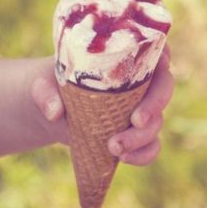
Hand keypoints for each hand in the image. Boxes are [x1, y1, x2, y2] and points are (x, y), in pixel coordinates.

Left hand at [31, 46, 172, 165]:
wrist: (48, 107)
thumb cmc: (50, 84)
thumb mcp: (42, 84)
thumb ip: (45, 93)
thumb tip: (55, 112)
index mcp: (123, 56)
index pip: (154, 49)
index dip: (162, 56)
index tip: (159, 66)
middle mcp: (138, 81)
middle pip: (164, 87)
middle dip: (155, 105)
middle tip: (136, 120)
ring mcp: (139, 108)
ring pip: (157, 121)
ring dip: (141, 137)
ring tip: (114, 147)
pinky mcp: (134, 133)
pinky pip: (150, 146)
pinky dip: (143, 155)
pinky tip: (124, 158)